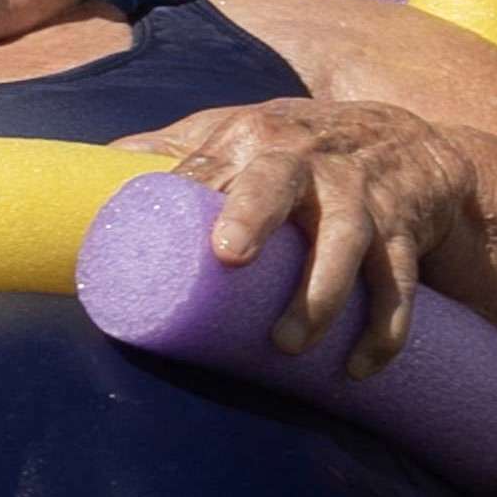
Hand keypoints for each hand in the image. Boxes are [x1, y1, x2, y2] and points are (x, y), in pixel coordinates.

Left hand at [120, 99, 480, 375]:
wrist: (403, 138)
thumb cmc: (296, 143)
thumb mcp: (236, 129)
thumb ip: (173, 148)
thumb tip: (93, 171)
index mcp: (253, 137)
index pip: (210, 167)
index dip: (187, 191)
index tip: (162, 229)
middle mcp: (306, 160)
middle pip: (278, 184)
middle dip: (254, 215)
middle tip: (229, 257)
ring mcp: (359, 196)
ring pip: (346, 241)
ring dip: (320, 293)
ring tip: (289, 345)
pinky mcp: (401, 231)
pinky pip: (398, 283)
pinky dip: (385, 328)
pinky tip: (360, 367)